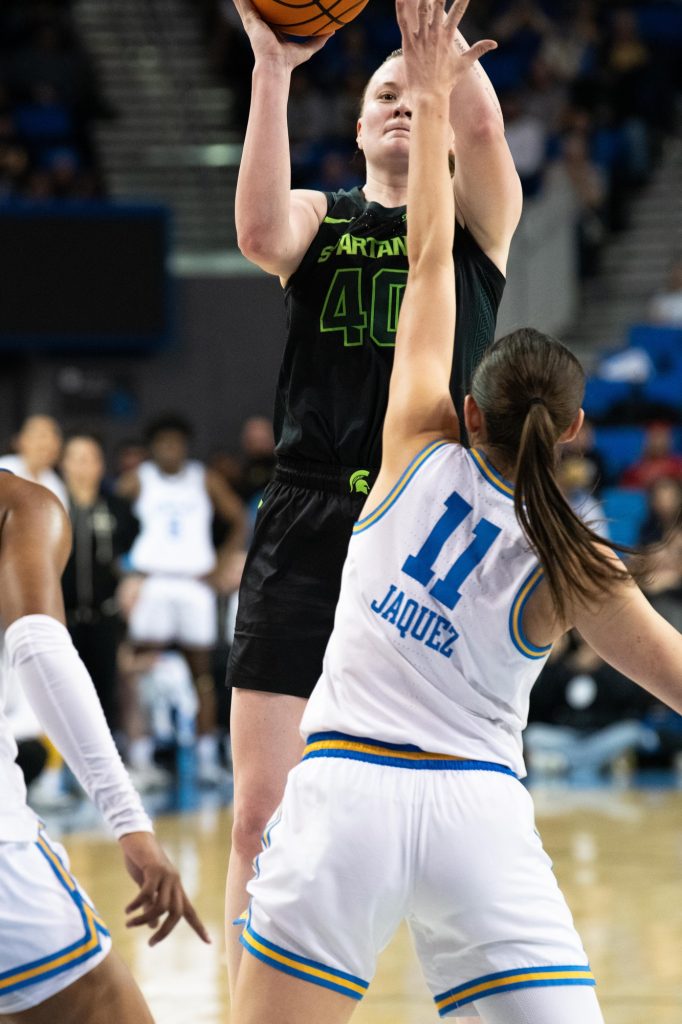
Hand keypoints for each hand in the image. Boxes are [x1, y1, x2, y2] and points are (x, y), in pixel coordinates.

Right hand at [119, 831, 210, 946]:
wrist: (137, 839)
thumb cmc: (142, 863)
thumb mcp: (148, 887)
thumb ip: (151, 905)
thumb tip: (153, 925)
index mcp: (176, 888)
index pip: (190, 912)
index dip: (199, 927)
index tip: (209, 942)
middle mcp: (175, 882)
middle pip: (176, 914)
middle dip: (164, 932)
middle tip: (150, 943)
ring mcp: (166, 875)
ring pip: (161, 906)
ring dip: (144, 919)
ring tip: (129, 923)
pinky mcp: (155, 869)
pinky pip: (147, 893)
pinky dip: (136, 904)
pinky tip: (127, 909)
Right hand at [233, 0, 332, 70]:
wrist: (275, 66)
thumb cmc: (289, 62)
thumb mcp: (307, 49)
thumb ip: (318, 40)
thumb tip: (332, 31)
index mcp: (271, 30)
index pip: (272, 14)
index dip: (272, 5)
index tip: (276, 1)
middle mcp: (261, 25)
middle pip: (259, 5)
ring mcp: (254, 22)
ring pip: (249, 2)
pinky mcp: (250, 20)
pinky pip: (244, 3)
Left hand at [396, 0, 495, 96]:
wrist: (430, 95)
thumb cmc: (447, 82)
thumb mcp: (464, 64)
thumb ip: (478, 50)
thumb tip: (494, 43)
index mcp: (448, 37)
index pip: (457, 12)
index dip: (462, 0)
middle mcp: (435, 34)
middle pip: (438, 6)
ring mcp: (421, 38)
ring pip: (421, 10)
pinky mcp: (408, 44)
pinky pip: (403, 23)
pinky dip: (400, 9)